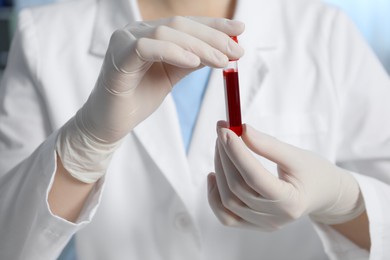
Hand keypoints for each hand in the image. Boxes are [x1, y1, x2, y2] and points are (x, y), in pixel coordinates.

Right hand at [57, 17, 244, 182]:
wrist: (110, 123)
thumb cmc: (138, 98)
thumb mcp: (172, 75)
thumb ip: (192, 60)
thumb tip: (221, 50)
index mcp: (150, 34)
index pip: (186, 23)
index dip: (214, 25)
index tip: (240, 30)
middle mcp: (136, 31)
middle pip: (180, 25)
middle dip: (213, 37)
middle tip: (237, 51)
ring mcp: (124, 42)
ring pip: (167, 33)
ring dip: (200, 47)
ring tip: (222, 61)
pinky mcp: (117, 59)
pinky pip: (147, 48)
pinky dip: (173, 52)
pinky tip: (194, 63)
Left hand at [207, 122, 364, 230]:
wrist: (323, 194)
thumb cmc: (313, 172)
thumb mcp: (296, 155)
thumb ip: (268, 145)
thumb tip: (241, 130)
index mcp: (291, 202)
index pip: (254, 177)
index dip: (236, 152)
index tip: (225, 130)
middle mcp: (276, 218)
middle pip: (237, 188)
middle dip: (225, 156)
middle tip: (222, 131)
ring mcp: (263, 224)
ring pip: (227, 201)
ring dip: (218, 170)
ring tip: (221, 147)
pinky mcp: (253, 225)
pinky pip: (226, 216)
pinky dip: (215, 196)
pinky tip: (214, 175)